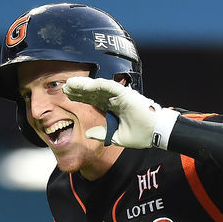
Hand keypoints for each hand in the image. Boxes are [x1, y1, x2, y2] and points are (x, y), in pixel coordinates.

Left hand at [63, 77, 178, 148]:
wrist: (157, 133)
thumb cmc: (142, 134)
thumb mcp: (118, 137)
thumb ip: (103, 134)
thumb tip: (88, 133)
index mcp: (114, 108)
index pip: (94, 100)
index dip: (81, 97)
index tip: (68, 96)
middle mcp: (116, 100)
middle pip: (93, 93)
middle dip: (79, 90)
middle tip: (65, 87)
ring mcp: (120, 96)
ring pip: (98, 88)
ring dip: (84, 85)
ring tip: (70, 83)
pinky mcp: (126, 94)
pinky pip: (109, 87)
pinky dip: (97, 85)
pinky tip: (86, 85)